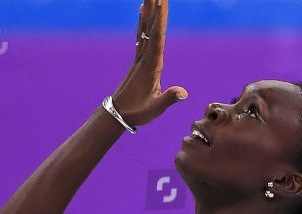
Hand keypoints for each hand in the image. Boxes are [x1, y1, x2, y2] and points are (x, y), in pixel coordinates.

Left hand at [110, 0, 187, 127]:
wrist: (118, 113)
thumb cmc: (138, 111)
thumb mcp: (155, 108)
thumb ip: (169, 98)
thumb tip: (183, 92)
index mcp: (151, 66)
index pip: (158, 38)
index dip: (160, 20)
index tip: (162, 1)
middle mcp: (145, 57)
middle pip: (151, 28)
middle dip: (155, 9)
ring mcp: (140, 57)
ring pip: (145, 28)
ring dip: (149, 10)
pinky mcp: (139, 60)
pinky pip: (141, 34)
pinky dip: (143, 20)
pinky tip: (142, 10)